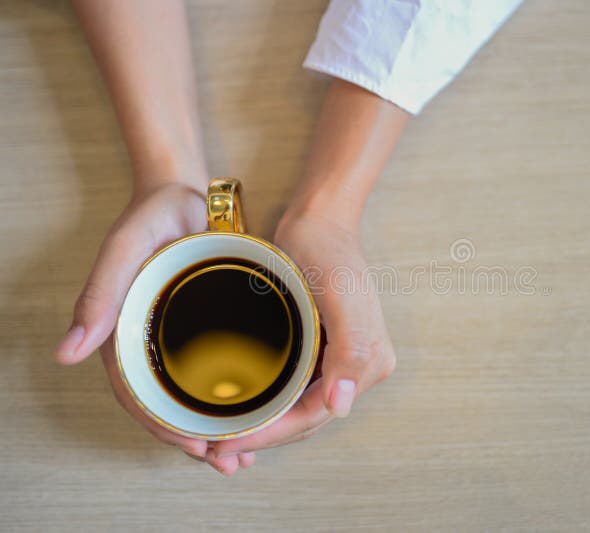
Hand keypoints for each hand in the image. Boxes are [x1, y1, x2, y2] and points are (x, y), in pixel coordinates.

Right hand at [54, 182, 255, 468]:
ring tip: (241, 456)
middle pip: (168, 405)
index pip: (138, 395)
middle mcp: (149, 345)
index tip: (196, 447)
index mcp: (124, 335)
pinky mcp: (204, 331)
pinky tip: (253, 416)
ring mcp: (177, 341)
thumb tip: (67, 354)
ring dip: (213, 429)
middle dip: (195, 439)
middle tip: (229, 462)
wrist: (185, 197)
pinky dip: (228, 400)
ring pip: (191, 397)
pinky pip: (211, 373)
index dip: (164, 427)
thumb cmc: (151, 218)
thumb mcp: (125, 249)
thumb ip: (99, 294)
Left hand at [206, 211, 395, 474]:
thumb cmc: (328, 250)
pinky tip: (242, 406)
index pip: (315, 416)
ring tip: (222, 435)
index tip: (228, 442)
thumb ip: (351, 349)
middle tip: (214, 446)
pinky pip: (295, 388)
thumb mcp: (340, 295)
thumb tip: (341, 405)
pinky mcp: (322, 347)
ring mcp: (340, 359)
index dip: (272, 435)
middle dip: (264, 437)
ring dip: (264, 425)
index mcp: (369, 362)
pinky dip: (269, 403)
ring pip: (299, 408)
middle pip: (307, 418)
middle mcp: (358, 367)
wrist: (320, 219)